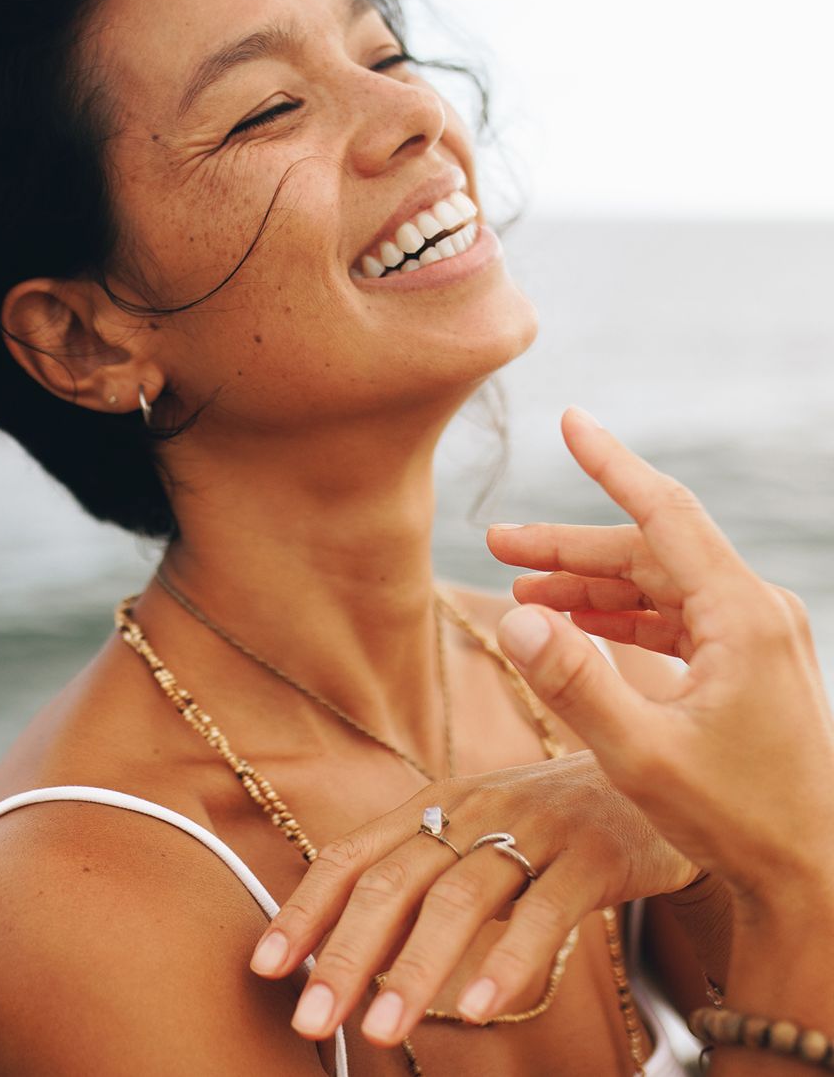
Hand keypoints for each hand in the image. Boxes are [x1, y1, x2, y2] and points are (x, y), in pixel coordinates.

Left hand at [248, 750, 695, 1046]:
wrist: (655, 765)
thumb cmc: (548, 819)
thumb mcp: (475, 831)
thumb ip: (421, 876)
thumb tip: (348, 945)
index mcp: (434, 802)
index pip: (352, 855)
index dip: (305, 908)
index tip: (265, 966)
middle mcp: (472, 809)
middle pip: (393, 881)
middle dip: (345, 952)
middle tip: (310, 1019)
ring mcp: (532, 828)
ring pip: (458, 900)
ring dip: (413, 970)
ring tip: (380, 1032)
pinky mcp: (592, 855)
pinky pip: (544, 913)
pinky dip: (507, 963)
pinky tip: (476, 1012)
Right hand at [487, 406, 833, 915]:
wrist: (815, 877)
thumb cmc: (738, 820)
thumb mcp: (643, 756)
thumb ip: (575, 684)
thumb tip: (514, 620)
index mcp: (740, 615)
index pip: (665, 512)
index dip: (611, 463)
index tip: (570, 419)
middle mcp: (754, 611)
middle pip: (648, 551)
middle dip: (569, 547)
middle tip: (496, 545)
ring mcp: (755, 636)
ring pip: (658, 583)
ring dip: (590, 584)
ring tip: (521, 591)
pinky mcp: (748, 663)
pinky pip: (674, 617)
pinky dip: (621, 616)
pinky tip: (575, 625)